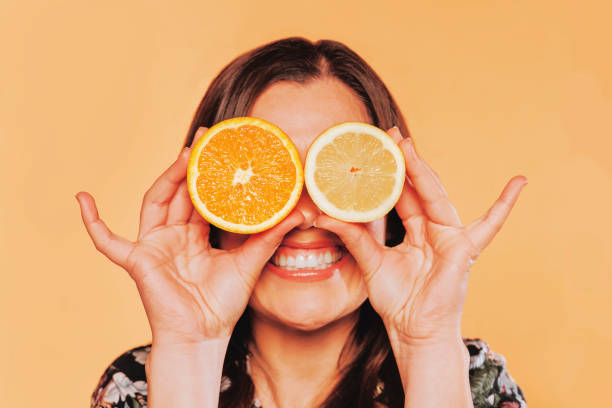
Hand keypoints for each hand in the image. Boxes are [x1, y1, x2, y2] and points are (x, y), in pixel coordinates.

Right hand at [76, 127, 303, 345]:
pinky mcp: (138, 260)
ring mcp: (154, 246)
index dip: (211, 173)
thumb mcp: (249, 263)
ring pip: (156, 202)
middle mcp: (174, 236)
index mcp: (196, 236)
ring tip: (185, 153)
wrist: (202, 336)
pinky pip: (108, 241)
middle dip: (191, 164)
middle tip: (207, 136)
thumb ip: (270, 237)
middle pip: (180, 191)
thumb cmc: (222, 304)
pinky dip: (93, 223)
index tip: (225, 148)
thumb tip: (301, 212)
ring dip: (167, 177)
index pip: (202, 196)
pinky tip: (81, 198)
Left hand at [316, 127, 527, 344]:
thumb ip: (353, 237)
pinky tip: (519, 182)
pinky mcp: (464, 250)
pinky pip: (489, 226)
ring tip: (408, 145)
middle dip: (405, 162)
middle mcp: (433, 230)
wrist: (414, 330)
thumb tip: (323, 215)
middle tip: (390, 134)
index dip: (390, 173)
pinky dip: (504, 205)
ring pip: (436, 197)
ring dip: (423, 171)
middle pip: (418, 189)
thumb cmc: (398, 300)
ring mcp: (450, 238)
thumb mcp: (371, 262)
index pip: (401, 195)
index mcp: (415, 231)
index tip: (377, 147)